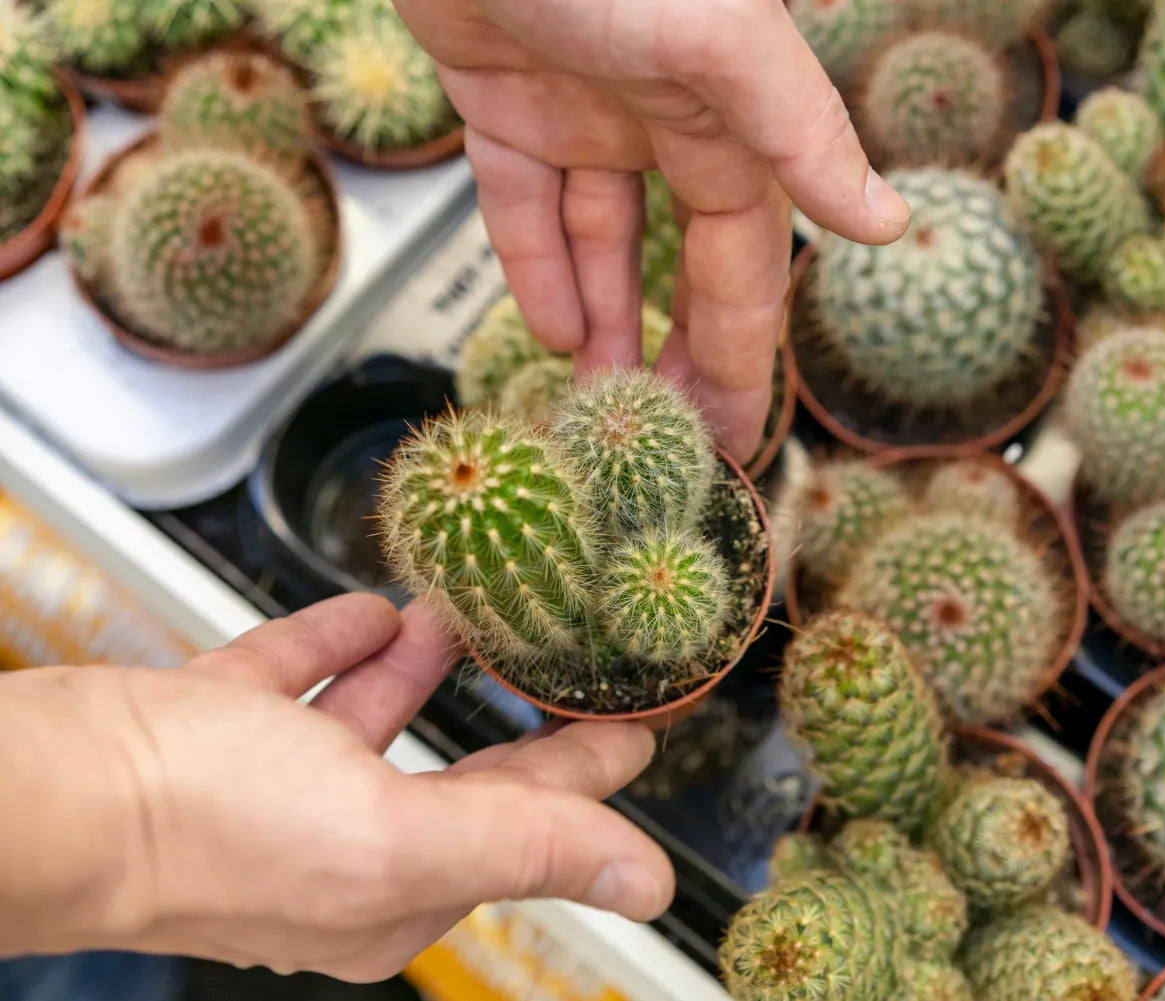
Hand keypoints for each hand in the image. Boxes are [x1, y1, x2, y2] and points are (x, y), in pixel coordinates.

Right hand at [0, 594, 671, 982]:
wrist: (43, 787)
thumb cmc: (199, 823)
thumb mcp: (392, 835)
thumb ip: (527, 845)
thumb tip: (648, 884)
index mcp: (388, 889)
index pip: (518, 830)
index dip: (584, 781)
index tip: (638, 733)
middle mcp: (332, 850)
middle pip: (454, 782)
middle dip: (515, 732)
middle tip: (574, 676)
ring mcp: (266, 791)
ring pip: (369, 724)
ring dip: (421, 670)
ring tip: (467, 618)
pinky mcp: (211, 732)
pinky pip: (295, 680)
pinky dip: (338, 646)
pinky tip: (374, 610)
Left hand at [394, 0, 911, 460]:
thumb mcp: (721, 39)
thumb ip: (800, 129)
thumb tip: (886, 224)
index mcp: (731, 111)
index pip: (746, 258)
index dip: (744, 348)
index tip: (743, 433)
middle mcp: (665, 115)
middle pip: (680, 262)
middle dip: (678, 351)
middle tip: (669, 442)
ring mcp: (582, 107)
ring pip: (602, 239)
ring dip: (604, 319)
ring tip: (599, 404)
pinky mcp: (501, 94)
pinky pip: (522, 197)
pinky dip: (535, 258)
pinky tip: (548, 327)